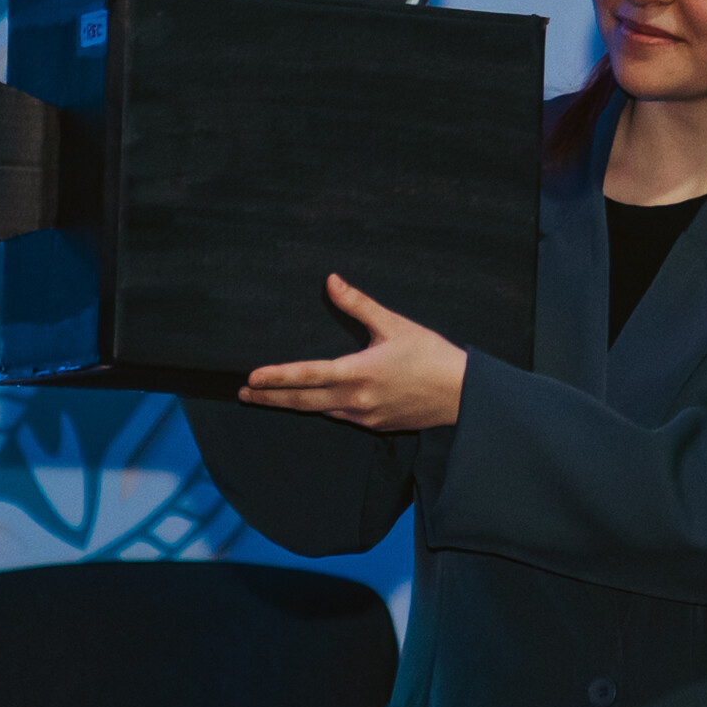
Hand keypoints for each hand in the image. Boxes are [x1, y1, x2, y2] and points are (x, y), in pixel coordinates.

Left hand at [239, 275, 467, 431]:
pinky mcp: (376, 425)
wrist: (462, 394)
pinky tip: (314, 402)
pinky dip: (322, 408)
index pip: (307, 376)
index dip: (276, 378)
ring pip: (320, 411)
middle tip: (244, 393)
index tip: (251, 379)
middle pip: (303, 402)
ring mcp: (365, 416)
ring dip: (293, 404)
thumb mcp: (394, 324)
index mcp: (358, 373)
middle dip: (271, 398)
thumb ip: (358, 304)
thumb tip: (331, 281)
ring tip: (271, 397)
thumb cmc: (430, 355)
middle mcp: (356, 400)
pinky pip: (341, 416)